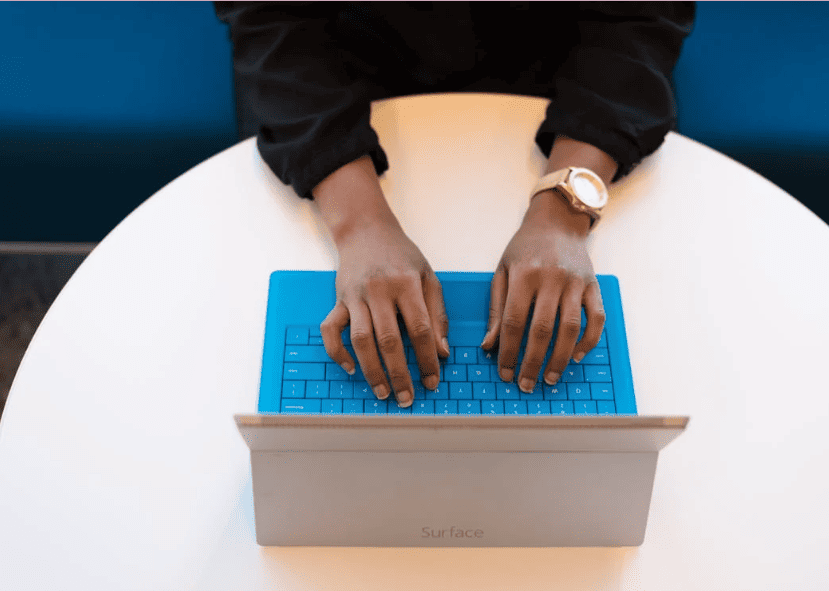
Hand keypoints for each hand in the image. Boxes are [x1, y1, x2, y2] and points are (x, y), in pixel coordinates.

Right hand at [312, 156, 448, 407]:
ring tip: (382, 392)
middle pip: (389, 340)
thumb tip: (441, 352)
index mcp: (407, 283)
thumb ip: (437, 314)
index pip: (420, 329)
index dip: (427, 358)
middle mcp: (379, 290)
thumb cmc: (401, 256)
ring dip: (371, 370)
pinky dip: (337, 352)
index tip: (432, 381)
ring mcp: (355, 295)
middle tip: (407, 398)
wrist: (366, 230)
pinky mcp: (338, 299)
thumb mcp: (428, 277)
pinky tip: (350, 368)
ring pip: (361, 340)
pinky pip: (330, 330)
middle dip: (400, 373)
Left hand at [481, 189, 605, 391]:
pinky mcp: (593, 285)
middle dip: (532, 361)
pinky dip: (589, 340)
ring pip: (570, 328)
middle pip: (542, 329)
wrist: (557, 221)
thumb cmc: (525, 248)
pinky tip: (577, 356)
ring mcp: (575, 282)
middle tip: (526, 384)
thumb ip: (495, 309)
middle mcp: (551, 279)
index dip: (508, 351)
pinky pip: (596, 318)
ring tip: (549, 377)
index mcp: (523, 275)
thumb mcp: (502, 271)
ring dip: (560, 358)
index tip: (504, 372)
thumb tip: (488, 346)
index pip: (513, 321)